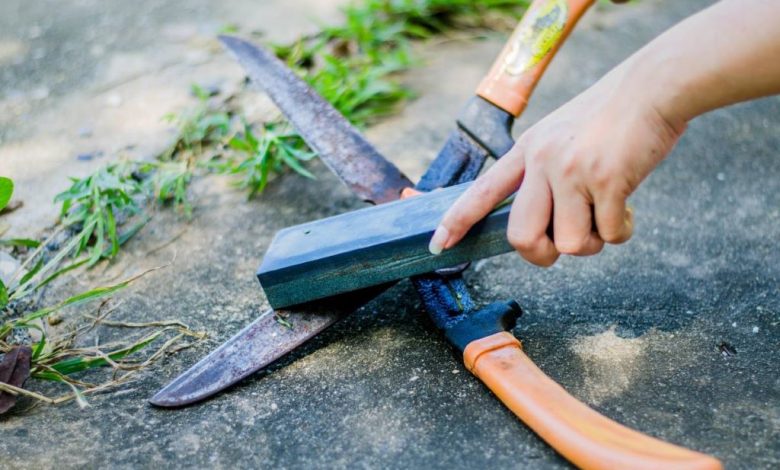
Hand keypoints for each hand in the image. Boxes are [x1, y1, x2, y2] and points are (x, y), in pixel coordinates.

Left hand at [429, 62, 685, 265]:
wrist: (652, 87)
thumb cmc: (610, 117)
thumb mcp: (559, 134)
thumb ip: (544, 173)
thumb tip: (547, 227)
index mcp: (527, 150)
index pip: (482, 191)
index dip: (458, 221)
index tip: (439, 244)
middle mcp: (542, 161)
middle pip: (522, 237)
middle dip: (541, 254)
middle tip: (562, 244)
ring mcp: (572, 171)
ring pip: (570, 245)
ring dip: (593, 242)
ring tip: (607, 213)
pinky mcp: (607, 180)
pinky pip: (609, 235)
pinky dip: (621, 231)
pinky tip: (628, 205)